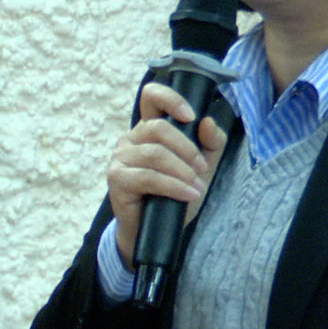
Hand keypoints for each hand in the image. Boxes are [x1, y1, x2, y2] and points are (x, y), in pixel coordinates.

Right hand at [109, 81, 228, 264]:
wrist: (155, 232)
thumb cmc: (173, 196)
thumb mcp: (200, 167)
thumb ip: (210, 144)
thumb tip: (207, 122)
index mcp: (148, 130)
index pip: (151, 96)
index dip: (170, 98)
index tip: (190, 116)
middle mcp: (130, 139)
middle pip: (158, 127)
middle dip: (187, 149)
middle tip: (201, 169)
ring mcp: (120, 158)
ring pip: (155, 154)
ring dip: (182, 171)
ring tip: (196, 187)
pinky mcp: (117, 179)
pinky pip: (149, 177)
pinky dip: (174, 186)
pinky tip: (188, 195)